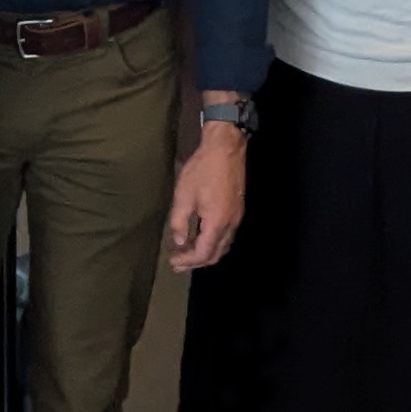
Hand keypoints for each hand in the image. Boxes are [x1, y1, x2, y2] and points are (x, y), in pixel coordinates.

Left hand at [166, 128, 246, 270]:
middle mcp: (230, 224)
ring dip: (204, 252)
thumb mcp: (183, 195)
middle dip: (196, 262)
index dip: (187, 261)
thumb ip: (178, 222)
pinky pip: (226, 235)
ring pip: (222, 246)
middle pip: (215, 254)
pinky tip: (199, 236)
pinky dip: (212, 242)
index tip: (173, 262)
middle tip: (178, 263)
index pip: (203, 253)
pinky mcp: (237, 210)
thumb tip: (178, 242)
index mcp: (217, 223)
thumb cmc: (202, 170)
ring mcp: (236, 218)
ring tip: (185, 252)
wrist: (226, 148)